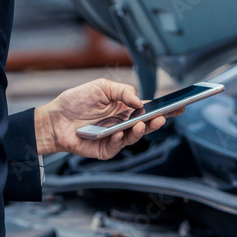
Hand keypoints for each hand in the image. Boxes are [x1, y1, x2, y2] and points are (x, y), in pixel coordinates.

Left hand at [34, 78, 184, 160]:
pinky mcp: (105, 149)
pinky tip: (118, 132)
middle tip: (165, 116)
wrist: (55, 118)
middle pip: (148, 124)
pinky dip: (119, 139)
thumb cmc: (76, 102)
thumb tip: (140, 101)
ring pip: (135, 136)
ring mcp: (116, 137)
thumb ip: (122, 91)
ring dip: (141, 131)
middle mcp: (124, 123)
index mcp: (125, 108)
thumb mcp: (101, 86)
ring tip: (144, 123)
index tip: (181, 105)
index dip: (166, 108)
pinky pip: (116, 146)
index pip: (150, 108)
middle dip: (159, 120)